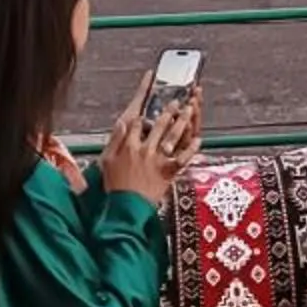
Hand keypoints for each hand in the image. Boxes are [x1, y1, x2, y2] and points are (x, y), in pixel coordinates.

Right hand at [101, 74, 197, 203]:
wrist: (126, 208)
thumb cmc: (115, 186)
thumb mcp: (107, 161)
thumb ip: (115, 140)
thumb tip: (122, 123)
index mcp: (128, 146)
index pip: (137, 122)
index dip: (143, 108)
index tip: (149, 98)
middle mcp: (144, 149)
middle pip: (158, 125)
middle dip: (168, 111)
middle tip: (176, 101)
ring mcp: (157, 160)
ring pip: (172, 136)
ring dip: (182, 122)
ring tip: (189, 110)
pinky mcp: (167, 172)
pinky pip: (182, 158)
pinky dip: (191, 149)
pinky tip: (198, 140)